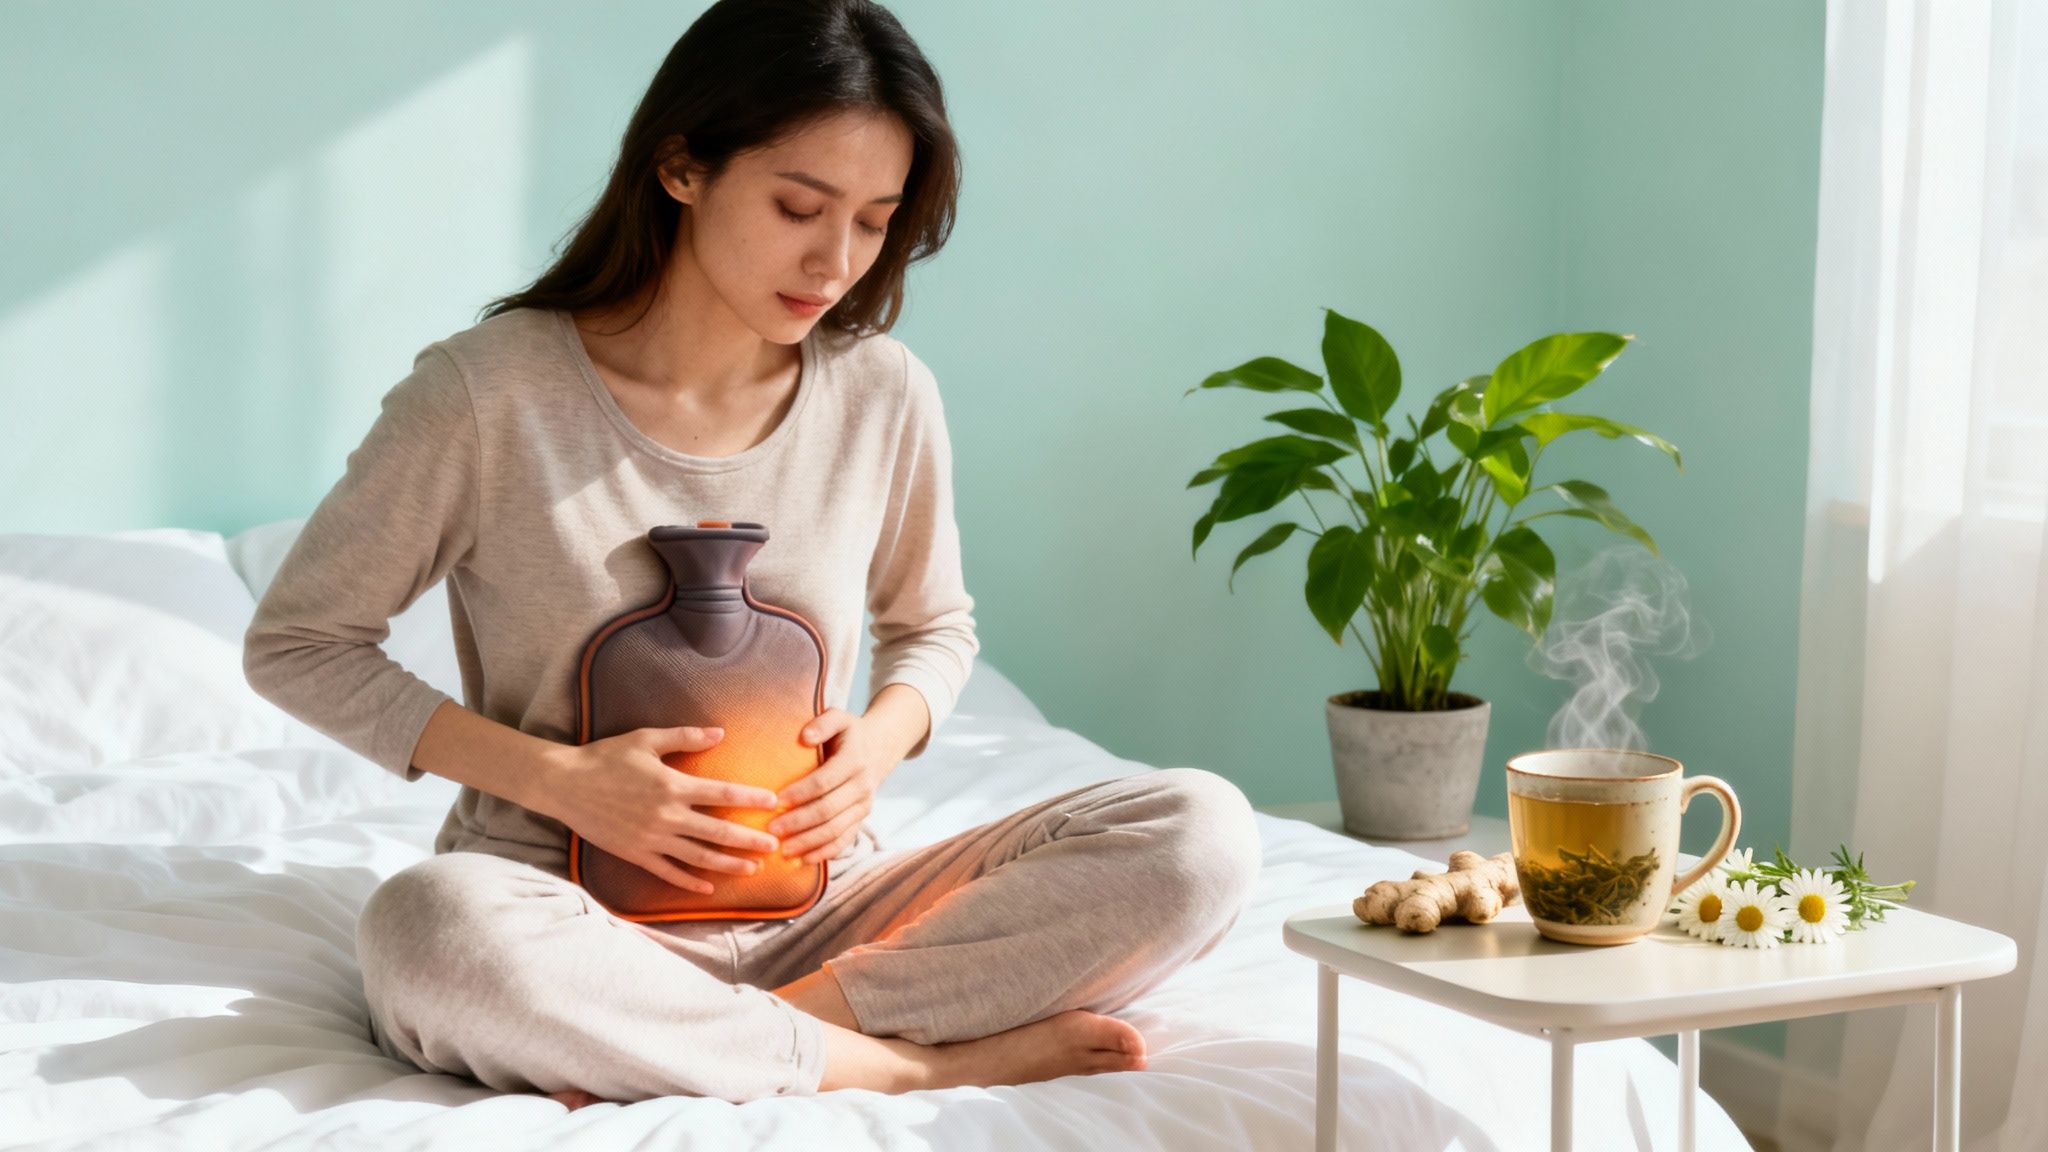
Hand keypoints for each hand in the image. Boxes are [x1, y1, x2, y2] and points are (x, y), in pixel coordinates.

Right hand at [550, 725, 780, 894]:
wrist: (565, 784)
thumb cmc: (606, 757)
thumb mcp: (646, 740)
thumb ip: (685, 737)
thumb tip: (720, 732)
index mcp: (673, 785)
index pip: (722, 794)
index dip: (750, 799)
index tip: (774, 802)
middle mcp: (667, 816)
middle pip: (718, 832)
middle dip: (749, 840)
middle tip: (775, 845)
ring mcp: (652, 839)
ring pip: (699, 857)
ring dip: (728, 864)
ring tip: (753, 869)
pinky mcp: (636, 854)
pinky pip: (668, 872)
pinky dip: (690, 881)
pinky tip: (708, 887)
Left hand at [769, 708, 896, 864]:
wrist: (881, 746)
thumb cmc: (849, 732)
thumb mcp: (839, 717)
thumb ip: (822, 723)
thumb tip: (804, 737)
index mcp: (854, 760)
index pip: (825, 780)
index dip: (801, 792)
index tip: (776, 801)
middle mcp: (862, 785)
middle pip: (828, 809)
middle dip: (799, 822)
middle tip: (771, 830)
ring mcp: (864, 805)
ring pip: (836, 829)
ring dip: (809, 842)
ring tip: (782, 850)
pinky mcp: (862, 818)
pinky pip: (844, 840)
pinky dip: (824, 852)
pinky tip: (803, 860)